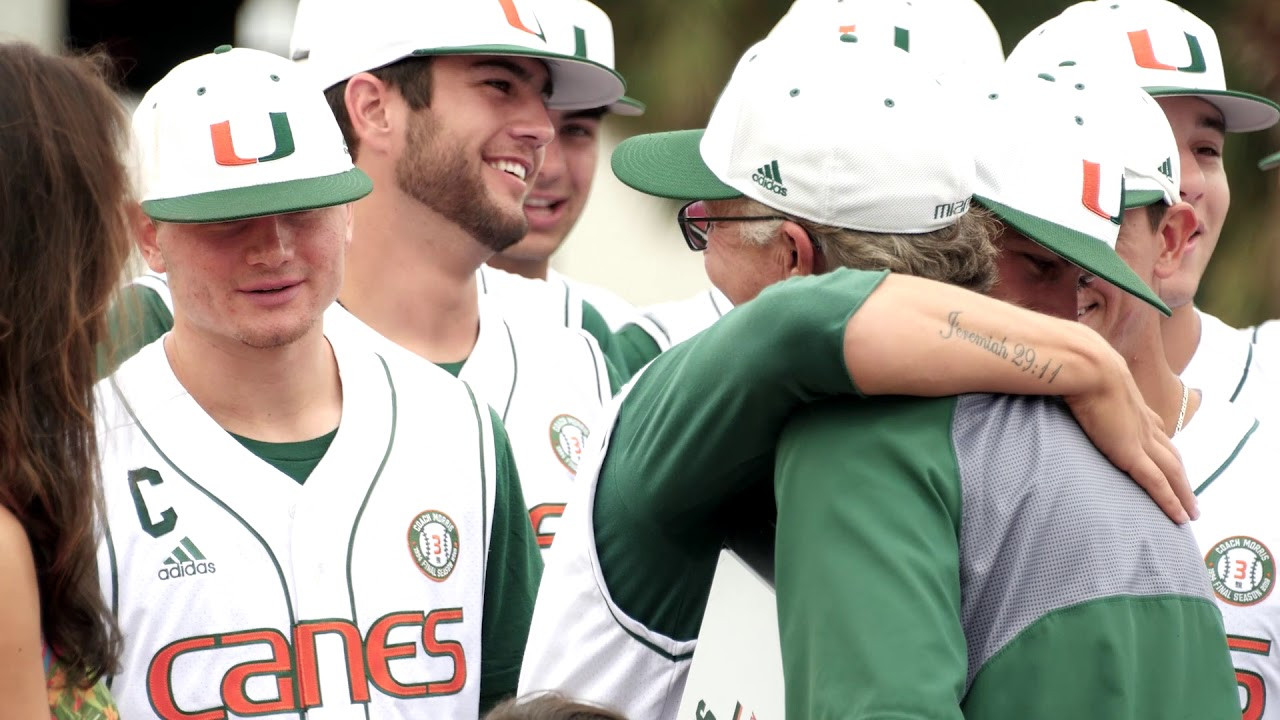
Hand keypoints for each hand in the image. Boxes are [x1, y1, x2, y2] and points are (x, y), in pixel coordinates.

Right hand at [1063, 352, 1194, 523]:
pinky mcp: (1133, 454)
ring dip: (1185, 493)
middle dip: (1182, 476)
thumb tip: (1064, 384)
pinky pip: (1158, 483)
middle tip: (1191, 496)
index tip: (1168, 458)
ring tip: (1192, 511)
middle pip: (1171, 455)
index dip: (1164, 446)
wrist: (1091, 369)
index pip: (1156, 431)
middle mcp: (1145, 425)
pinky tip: (1179, 517)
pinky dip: (1171, 501)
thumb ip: (1083, 386)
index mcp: (1133, 407)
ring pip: (1173, 472)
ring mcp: (1142, 439)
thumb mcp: (1088, 378)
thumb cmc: (1082, 370)